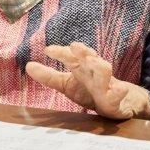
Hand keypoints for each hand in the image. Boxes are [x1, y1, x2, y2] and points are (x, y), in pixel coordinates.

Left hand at [25, 43, 146, 119]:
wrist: (121, 103)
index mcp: (82, 69)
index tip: (48, 50)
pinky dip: (119, 92)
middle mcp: (94, 74)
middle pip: (89, 59)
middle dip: (83, 52)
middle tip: (74, 47)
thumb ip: (49, 76)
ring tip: (91, 60)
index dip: (61, 53)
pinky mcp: (116, 102)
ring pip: (105, 73)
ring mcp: (107, 86)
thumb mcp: (67, 85)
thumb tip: (27, 66)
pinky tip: (119, 90)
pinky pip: (118, 96)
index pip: (71, 57)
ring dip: (99, 66)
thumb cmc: (90, 91)